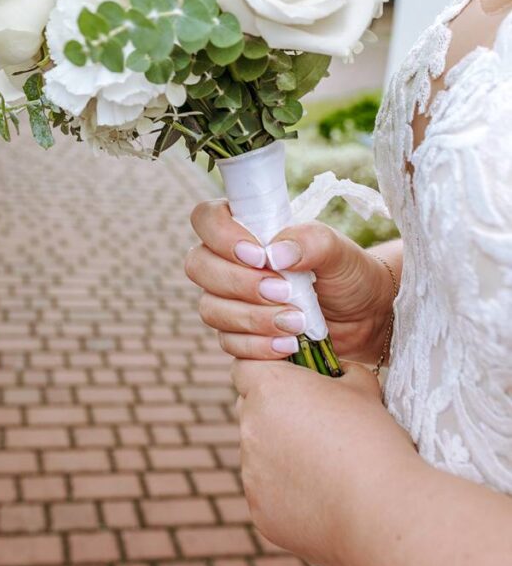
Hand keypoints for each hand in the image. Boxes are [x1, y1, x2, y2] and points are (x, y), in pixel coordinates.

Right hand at [187, 200, 398, 362]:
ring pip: (210, 308)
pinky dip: (257, 346)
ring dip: (251, 317)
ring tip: (296, 322)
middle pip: (198, 266)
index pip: (206, 219)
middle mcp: (230, 261)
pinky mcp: (239, 334)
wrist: (365, 318)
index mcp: (248, 228)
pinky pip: (228, 342)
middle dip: (239, 283)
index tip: (260, 256)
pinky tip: (288, 344)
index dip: (222, 236)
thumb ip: (312, 241)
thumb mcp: (339, 251)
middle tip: (283, 291)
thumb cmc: (349, 274)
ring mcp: (230, 299)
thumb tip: (276, 252)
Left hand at [232, 359, 417, 565]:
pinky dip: (286, 490)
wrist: (382, 508)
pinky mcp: (258, 508)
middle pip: (249, 409)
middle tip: (310, 421)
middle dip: (271, 411)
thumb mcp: (362, 386)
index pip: (244, 368)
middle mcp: (250, 426)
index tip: (288, 381)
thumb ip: (338, 371)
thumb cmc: (373, 438)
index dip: (264, 372)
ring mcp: (250, 470)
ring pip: (257, 452)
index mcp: (269, 387)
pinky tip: (321, 495)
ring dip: (280, 452)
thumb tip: (336, 372)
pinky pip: (266, 490)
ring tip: (324, 464)